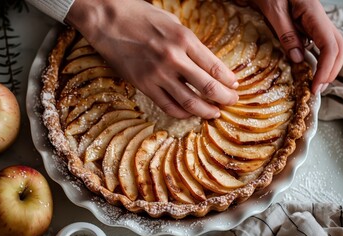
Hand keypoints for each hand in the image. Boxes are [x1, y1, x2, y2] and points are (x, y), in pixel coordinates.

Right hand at [65, 0, 238, 118]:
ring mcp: (158, 74)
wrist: (107, 19)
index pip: (216, 67)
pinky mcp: (143, 85)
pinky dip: (182, 113)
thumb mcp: (173, 23)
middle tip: (232, 102)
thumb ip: (191, 44)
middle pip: (208, 88)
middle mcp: (174, 58)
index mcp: (185, 39)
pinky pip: (168, 106)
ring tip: (214, 113)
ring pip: (190, 102)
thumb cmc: (141, 17)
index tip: (235, 86)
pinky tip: (190, 113)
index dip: (229, 80)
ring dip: (206, 111)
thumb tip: (208, 65)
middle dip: (225, 98)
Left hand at [251, 0, 342, 93]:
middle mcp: (320, 18)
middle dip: (331, 71)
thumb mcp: (273, 10)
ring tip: (316, 83)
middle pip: (339, 47)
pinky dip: (319, 58)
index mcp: (313, 13)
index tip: (316, 85)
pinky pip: (320, 43)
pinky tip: (310, 68)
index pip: (330, 46)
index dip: (325, 69)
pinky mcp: (309, 23)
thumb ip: (286, 34)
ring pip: (333, 46)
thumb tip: (299, 60)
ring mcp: (316, 21)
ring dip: (328, 66)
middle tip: (317, 89)